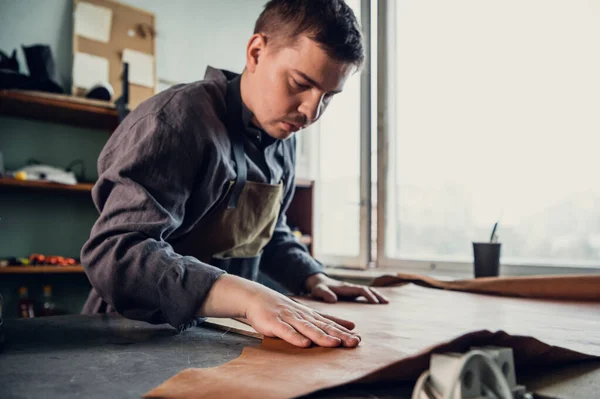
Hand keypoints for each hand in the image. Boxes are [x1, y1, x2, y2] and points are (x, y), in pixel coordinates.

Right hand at [198, 274, 360, 347]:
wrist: (255, 296)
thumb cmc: (282, 308)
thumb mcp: (306, 312)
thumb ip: (326, 320)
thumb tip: (350, 326)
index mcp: (309, 314)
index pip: (329, 323)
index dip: (344, 331)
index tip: (359, 338)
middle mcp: (301, 315)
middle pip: (322, 326)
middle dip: (339, 335)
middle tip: (354, 342)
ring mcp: (288, 318)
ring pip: (307, 328)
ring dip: (321, 336)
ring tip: (334, 343)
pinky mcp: (274, 323)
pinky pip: (285, 331)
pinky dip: (295, 338)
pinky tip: (304, 344)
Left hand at [305, 273, 388, 303]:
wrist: (317, 282)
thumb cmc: (318, 288)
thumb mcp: (319, 291)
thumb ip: (325, 294)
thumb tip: (333, 300)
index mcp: (345, 287)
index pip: (360, 289)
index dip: (369, 295)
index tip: (376, 302)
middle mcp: (350, 287)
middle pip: (367, 289)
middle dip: (377, 295)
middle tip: (387, 303)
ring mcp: (351, 289)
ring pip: (367, 290)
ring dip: (377, 295)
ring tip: (386, 302)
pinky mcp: (351, 292)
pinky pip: (364, 293)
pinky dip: (372, 296)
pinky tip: (377, 302)